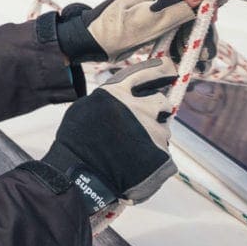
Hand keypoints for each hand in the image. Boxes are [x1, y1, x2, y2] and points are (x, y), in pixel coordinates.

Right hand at [42, 59, 176, 212]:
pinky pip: (163, 156)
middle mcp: (140, 109)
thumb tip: (124, 95)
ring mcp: (154, 134)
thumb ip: (109, 99)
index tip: (170, 68)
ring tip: (131, 151)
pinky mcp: (163, 158)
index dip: (160, 70)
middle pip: (162, 102)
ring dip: (152, 137)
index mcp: (118, 94)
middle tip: (145, 121)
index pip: (146, 74)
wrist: (80, 177)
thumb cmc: (76, 142)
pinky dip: (153, 161)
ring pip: (162, 131)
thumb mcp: (85, 108)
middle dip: (157, 110)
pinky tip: (135, 167)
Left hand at [56, 0, 205, 63]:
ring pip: (184, 24)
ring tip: (197, 62)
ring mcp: (154, 14)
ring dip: (193, 41)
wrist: (87, 44)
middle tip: (204, 51)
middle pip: (190, 9)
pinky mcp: (152, 28)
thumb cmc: (111, 30)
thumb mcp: (143, 21)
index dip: (205, 2)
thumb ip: (173, 7)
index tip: (210, 20)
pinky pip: (173, 34)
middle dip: (201, 29)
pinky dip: (181, 47)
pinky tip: (186, 61)